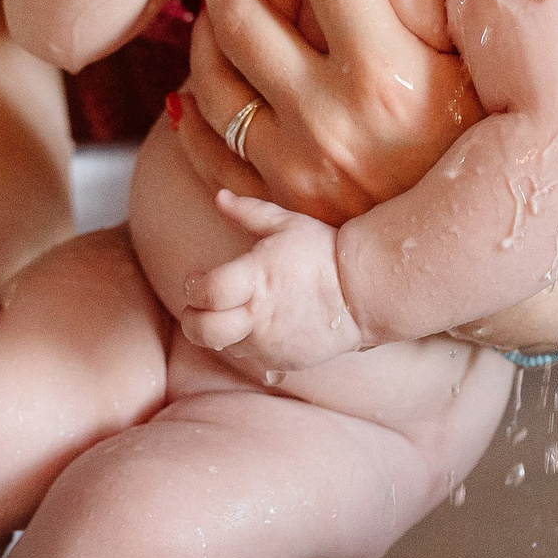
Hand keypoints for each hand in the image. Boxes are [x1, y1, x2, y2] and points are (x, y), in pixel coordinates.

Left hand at [178, 0, 479, 223]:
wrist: (492, 252)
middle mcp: (331, 121)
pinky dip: (191, 114)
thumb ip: (444, 3)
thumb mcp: (483, 71)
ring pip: (213, 77)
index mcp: (388, 76)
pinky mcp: (278, 207)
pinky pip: (209, 150)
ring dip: (204, 23)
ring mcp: (295, 169)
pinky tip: (191, 81)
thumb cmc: (501, 148)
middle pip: (246, 15)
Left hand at [179, 190, 362, 370]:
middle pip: (203, 331)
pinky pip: (252, 357)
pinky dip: (248, 342)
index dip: (193, 287)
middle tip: (199, 307)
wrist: (364, 292)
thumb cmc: (323, 252)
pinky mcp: (284, 360)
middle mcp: (258, 316)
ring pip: (225, 346)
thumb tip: (219, 197)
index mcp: (255, 279)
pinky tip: (260, 323)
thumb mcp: (286, 224)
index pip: (206, 293)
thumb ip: (248, 212)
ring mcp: (270, 343)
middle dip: (192, 320)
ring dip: (222, 330)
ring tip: (236, 311)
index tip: (197, 278)